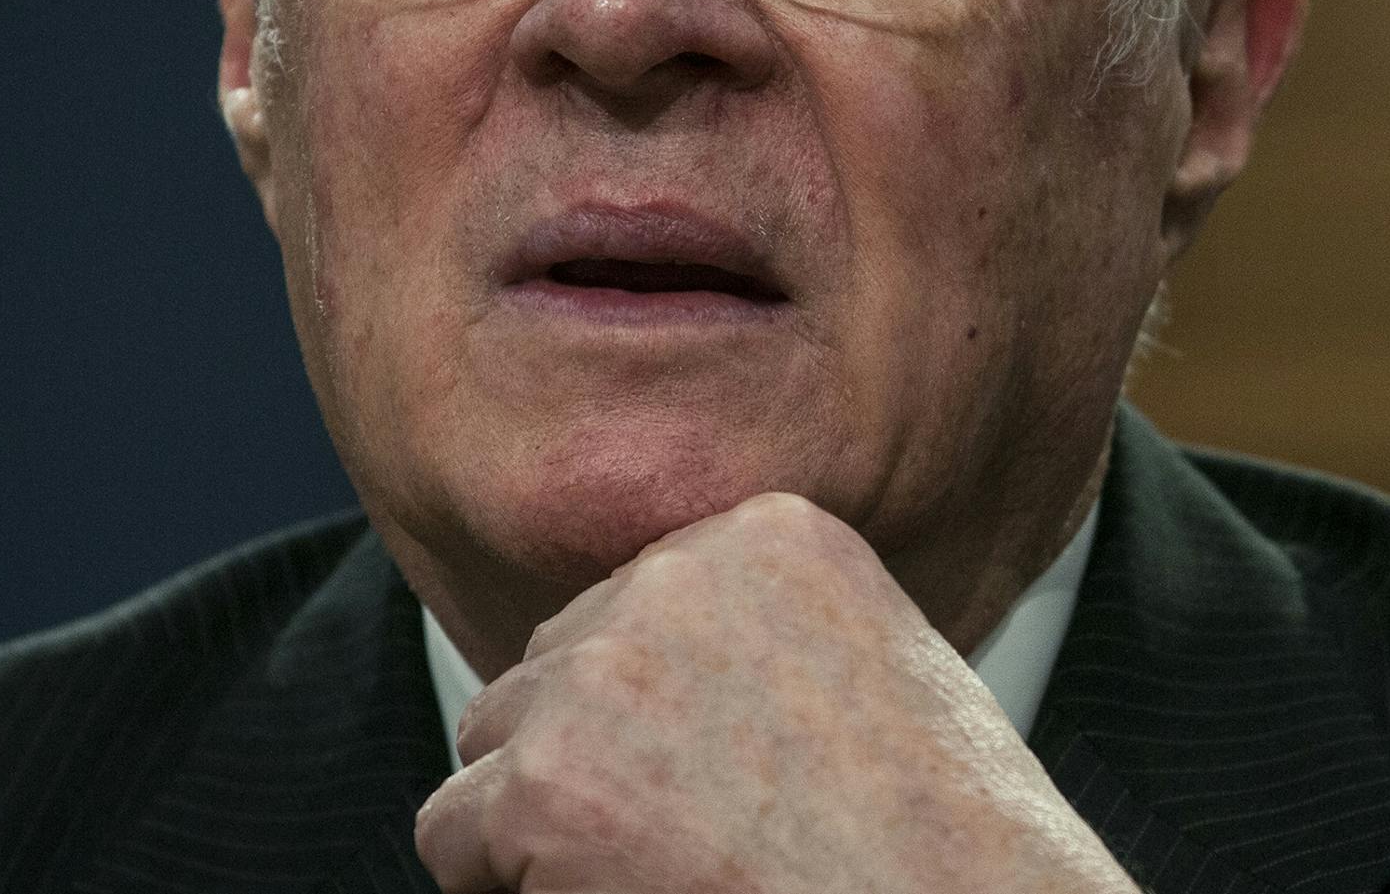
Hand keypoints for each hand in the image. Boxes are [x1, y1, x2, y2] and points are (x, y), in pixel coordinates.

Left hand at [414, 491, 1138, 893]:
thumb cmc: (938, 831)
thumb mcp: (875, 659)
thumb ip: (755, 628)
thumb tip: (636, 665)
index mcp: (768, 531)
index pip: (639, 598)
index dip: (661, 700)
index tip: (726, 764)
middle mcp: (676, 577)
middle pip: (558, 657)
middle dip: (594, 745)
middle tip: (684, 828)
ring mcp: (602, 675)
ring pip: (496, 735)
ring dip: (544, 807)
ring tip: (657, 861)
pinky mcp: (543, 786)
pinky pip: (452, 829)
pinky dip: (506, 879)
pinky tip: (611, 890)